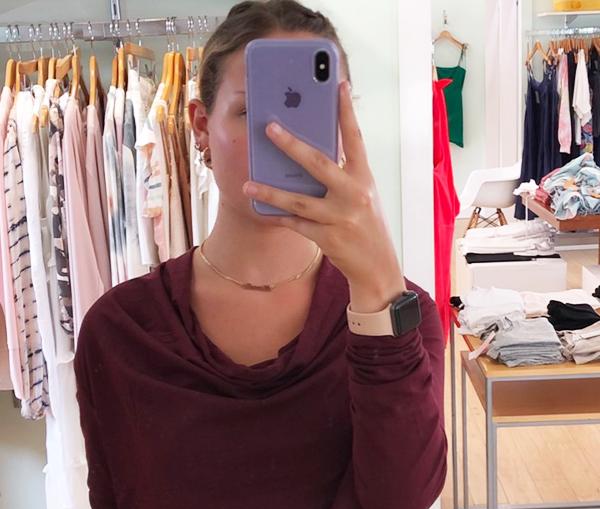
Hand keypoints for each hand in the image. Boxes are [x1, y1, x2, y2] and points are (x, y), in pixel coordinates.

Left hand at [242, 80, 404, 298]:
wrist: (378, 269)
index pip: (355, 139)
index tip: (338, 83)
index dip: (346, 111)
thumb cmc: (366, 227)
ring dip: (271, 192)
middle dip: (292, 145)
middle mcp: (355, 195)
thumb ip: (342, 175)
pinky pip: (297, 225)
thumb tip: (309, 154)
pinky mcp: (329, 239)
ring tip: (248, 184)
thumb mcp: (362, 196)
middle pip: (319, 164)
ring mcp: (341, 218)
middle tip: (269, 127)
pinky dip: (279, 217)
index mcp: (364, 178)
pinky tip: (262, 210)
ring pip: (299, 201)